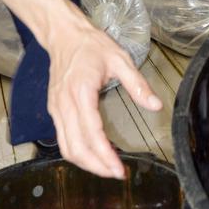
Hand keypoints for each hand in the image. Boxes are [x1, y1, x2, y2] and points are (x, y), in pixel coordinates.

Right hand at [46, 17, 161, 179]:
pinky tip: (93, 154)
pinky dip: (77, 152)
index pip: (91, 133)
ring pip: (66, 147)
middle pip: (76, 147)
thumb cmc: (90, 45)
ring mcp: (56, 108)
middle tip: (116, 173)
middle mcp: (65, 104)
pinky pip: (62, 139)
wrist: (64, 35)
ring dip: (85, 163)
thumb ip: (137, 84)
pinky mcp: (53, 110)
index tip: (118, 169)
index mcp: (81, 92)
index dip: (104, 155)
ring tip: (106, 168)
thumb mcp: (119, 59)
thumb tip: (155, 105)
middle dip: (96, 166)